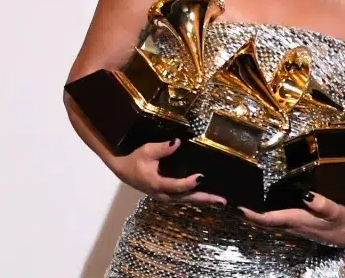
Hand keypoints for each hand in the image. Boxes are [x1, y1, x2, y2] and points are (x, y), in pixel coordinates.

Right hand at [110, 139, 225, 206]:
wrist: (123, 170)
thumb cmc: (135, 159)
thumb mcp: (146, 151)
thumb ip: (162, 148)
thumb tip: (177, 142)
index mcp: (157, 183)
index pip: (176, 186)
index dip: (189, 183)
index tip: (201, 176)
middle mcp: (162, 194)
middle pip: (186, 198)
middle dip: (204, 199)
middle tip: (221, 200)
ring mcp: (164, 197)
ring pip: (186, 201)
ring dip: (202, 201)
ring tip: (219, 201)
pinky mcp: (166, 195)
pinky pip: (183, 199)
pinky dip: (195, 199)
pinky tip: (206, 197)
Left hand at [238, 192, 344, 247]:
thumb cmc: (341, 222)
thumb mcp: (335, 211)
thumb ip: (322, 204)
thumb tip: (306, 195)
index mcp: (295, 220)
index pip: (268, 219)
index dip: (252, 214)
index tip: (237, 208)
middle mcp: (290, 225)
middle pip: (262, 222)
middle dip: (246, 215)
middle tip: (229, 203)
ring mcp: (291, 227)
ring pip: (266, 222)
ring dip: (252, 216)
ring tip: (238, 205)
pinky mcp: (294, 225)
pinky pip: (273, 221)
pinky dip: (262, 215)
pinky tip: (258, 208)